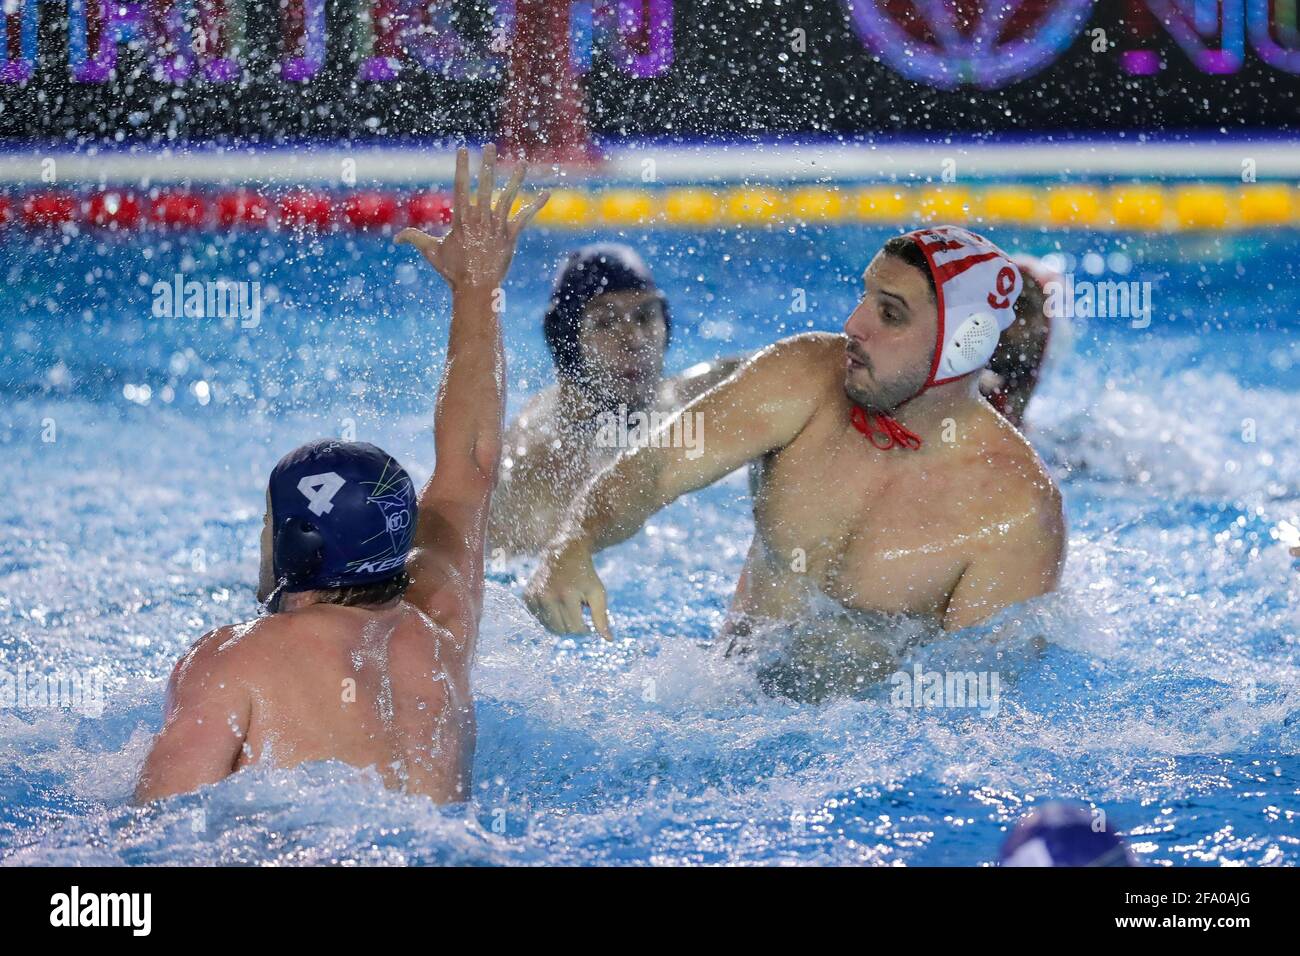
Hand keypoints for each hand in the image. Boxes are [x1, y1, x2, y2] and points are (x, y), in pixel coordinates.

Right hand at [396, 144, 548, 292]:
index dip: (462, 168)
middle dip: (487, 165)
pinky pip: (524, 218)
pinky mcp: (510, 237)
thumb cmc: (453, 271)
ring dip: (515, 179)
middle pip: (485, 187)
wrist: (476, 289)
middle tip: (490, 146)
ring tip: (522, 163)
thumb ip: (415, 239)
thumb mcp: (431, 252)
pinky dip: (535, 206)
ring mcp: (496, 227)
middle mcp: (480, 220)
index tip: (463, 150)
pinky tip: (546, 194)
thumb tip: (397, 237)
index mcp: (462, 220)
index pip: (461, 188)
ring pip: (507, 198)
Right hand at [524, 537, 612, 639]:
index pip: (575, 629)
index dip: (585, 630)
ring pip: (549, 628)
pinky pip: (540, 619)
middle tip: (579, 613)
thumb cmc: (585, 575)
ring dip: (561, 623)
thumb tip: (609, 640)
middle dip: (573, 626)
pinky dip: (550, 617)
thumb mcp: (597, 592)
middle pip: (561, 630)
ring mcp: (534, 596)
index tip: (589, 625)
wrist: (564, 552)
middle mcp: (547, 596)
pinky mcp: (527, 597)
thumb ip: (601, 617)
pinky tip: (557, 603)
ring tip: (568, 606)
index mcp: (566, 595)